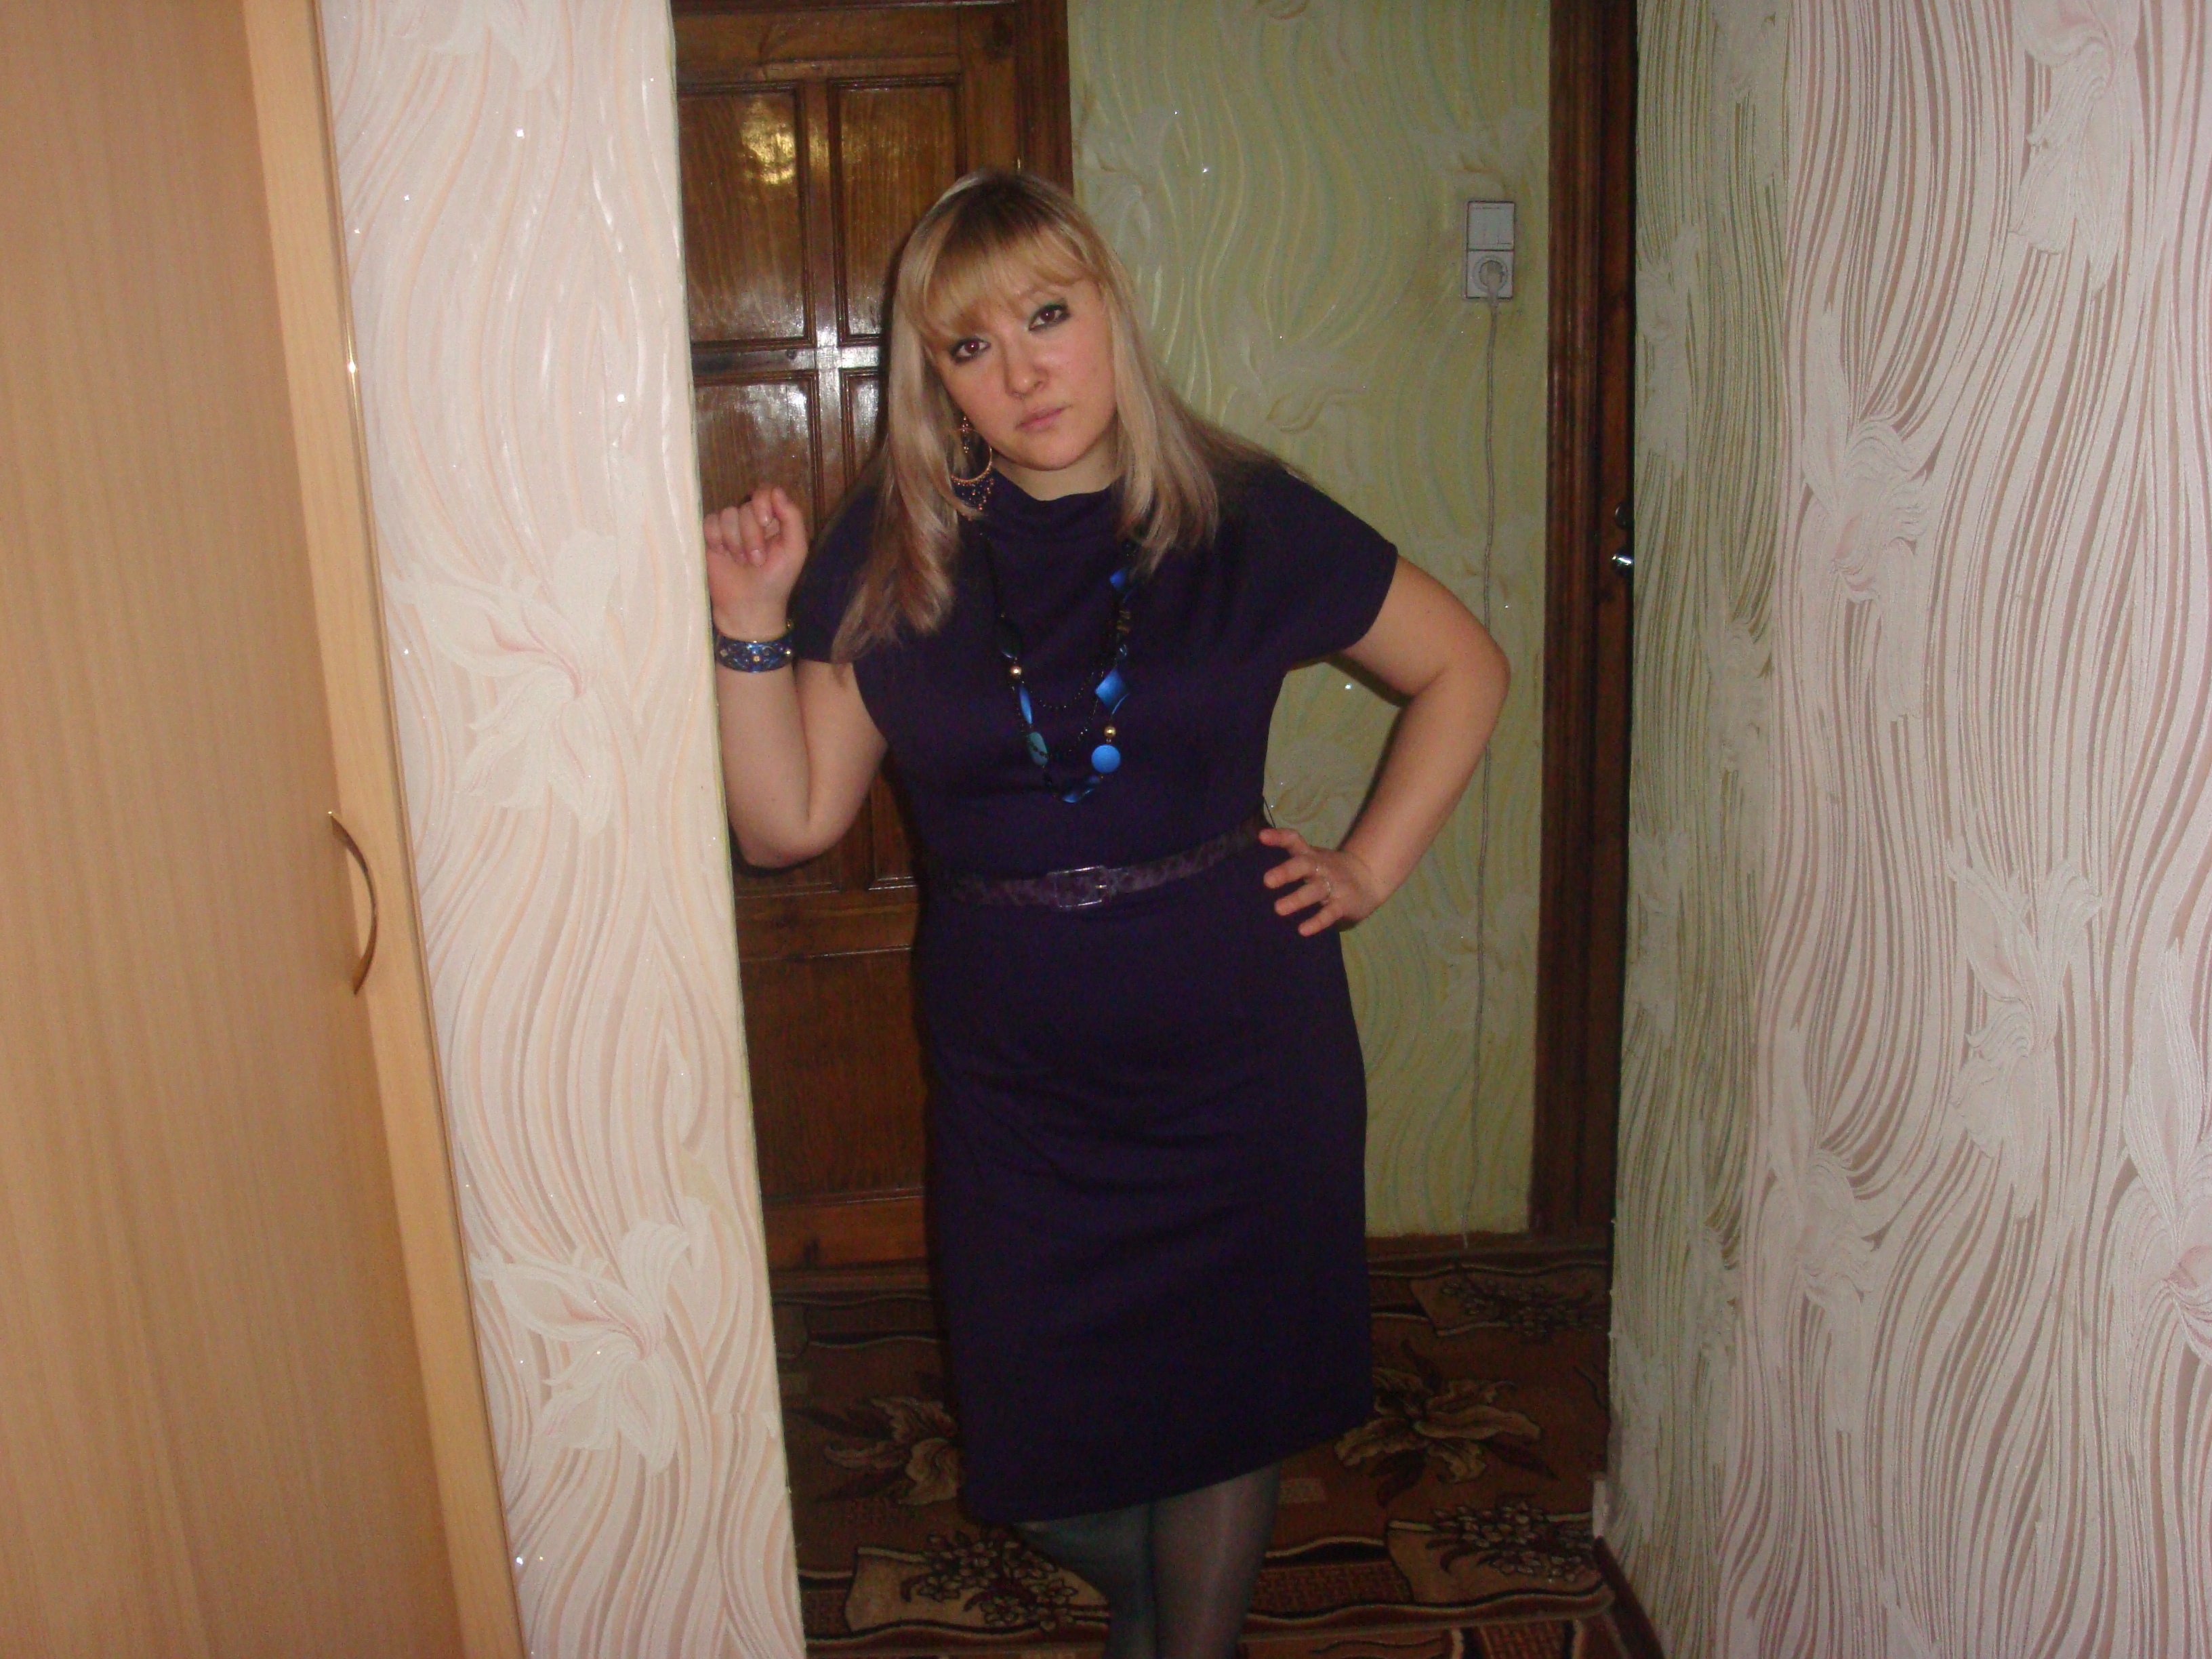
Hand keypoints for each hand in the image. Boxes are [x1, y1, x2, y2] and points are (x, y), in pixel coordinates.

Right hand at [704, 484, 808, 637]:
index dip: (763, 502)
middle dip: (751, 535)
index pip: (766, 491)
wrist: (749, 606)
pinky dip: (717, 540)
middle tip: (756, 560)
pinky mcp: (710, 537)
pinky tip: (723, 556)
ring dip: (735, 542)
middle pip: (746, 506)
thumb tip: (776, 490)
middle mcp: (751, 519)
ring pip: (727, 514)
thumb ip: (792, 517)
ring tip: (741, 562)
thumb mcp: (795, 549)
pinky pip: (709, 523)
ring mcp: (730, 528)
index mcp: (774, 519)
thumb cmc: (776, 580)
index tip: (766, 522)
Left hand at [1259, 826, 1384, 935]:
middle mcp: (1321, 868)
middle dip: (1287, 871)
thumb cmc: (1330, 870)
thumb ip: (1292, 860)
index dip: (1279, 837)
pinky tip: (1303, 930)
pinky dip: (1317, 922)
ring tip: (1278, 909)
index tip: (1262, 836)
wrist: (1369, 878)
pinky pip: (1329, 913)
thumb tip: (1260, 866)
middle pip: (1304, 865)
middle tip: (1267, 881)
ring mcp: (1333, 886)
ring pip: (1315, 891)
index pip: (1295, 841)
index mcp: (1311, 856)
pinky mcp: (1343, 904)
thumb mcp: (1313, 859)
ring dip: (1297, 899)